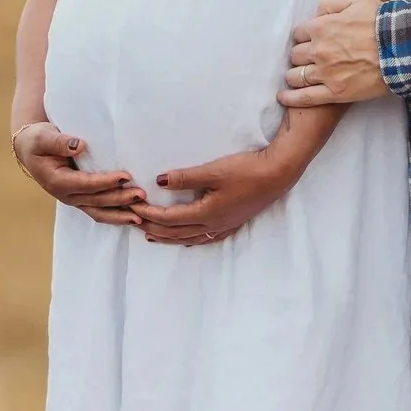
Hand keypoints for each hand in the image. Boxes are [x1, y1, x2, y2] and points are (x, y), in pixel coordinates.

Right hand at [12, 123, 143, 225]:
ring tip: (140, 216)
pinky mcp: (81, 199)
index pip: (86, 184)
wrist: (30, 150)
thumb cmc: (38, 141)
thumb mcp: (43, 137)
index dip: (106, 182)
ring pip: (99, 212)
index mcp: (57, 181)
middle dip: (119, 199)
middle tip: (141, 194)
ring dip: (120, 214)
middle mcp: (66, 195)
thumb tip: (79, 145)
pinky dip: (115, 215)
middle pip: (96, 201)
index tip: (126, 176)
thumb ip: (59, 142)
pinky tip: (131, 217)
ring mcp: (74, 199)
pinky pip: (99, 211)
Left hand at [135, 147, 298, 246]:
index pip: (168, 218)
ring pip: (188, 238)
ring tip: (150, 235)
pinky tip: (185, 239)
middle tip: (133, 222)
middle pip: (175, 232)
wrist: (278, 174)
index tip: (132, 207)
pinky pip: (203, 239)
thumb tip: (158, 182)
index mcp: (206, 213)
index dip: (148, 214)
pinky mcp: (232, 223)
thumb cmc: (246, 170)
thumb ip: (185, 177)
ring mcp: (223, 226)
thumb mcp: (213, 170)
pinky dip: (187, 239)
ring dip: (167, 237)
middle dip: (152, 227)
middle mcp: (212, 225)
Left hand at [280, 0, 390, 107]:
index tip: (311, 39)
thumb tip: (317, 12)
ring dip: (295, 74)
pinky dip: (291, 98)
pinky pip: (306, 98)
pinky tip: (283, 97)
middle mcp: (319, 51)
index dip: (305, 35)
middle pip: (296, 55)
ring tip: (297, 75)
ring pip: (296, 76)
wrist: (401, 48)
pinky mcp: (335, 93)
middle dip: (300, 54)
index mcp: (321, 27)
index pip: (299, 33)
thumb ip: (330, 1)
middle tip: (308, 57)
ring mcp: (326, 74)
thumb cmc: (380, 21)